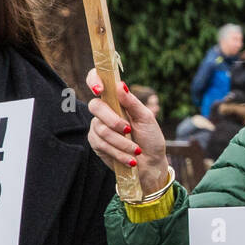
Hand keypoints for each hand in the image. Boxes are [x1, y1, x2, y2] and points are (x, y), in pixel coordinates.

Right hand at [86, 70, 168, 192]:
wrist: (150, 164)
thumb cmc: (150, 138)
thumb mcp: (146, 118)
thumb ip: (132, 102)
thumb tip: (120, 84)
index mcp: (117, 100)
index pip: (97, 81)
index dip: (93, 80)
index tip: (100, 89)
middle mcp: (105, 111)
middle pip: (95, 106)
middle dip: (113, 120)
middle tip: (128, 130)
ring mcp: (98, 127)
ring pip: (101, 129)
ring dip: (122, 142)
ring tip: (136, 150)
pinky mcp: (96, 143)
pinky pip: (101, 144)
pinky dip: (119, 152)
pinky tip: (130, 159)